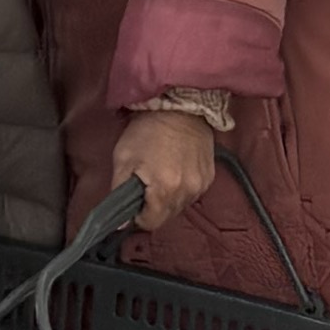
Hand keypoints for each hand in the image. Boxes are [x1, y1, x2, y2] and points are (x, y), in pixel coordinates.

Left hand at [112, 105, 225, 221]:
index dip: (138, 216)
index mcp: (164, 189)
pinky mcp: (209, 177)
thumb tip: (122, 222)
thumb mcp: (123, 159)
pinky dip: (182, 189)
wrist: (180, 106)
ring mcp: (201, 185)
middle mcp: (186, 191)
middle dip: (152, 208)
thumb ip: (120, 193)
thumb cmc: (147, 130)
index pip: (150, 223)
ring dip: (168, 199)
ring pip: (180, 206)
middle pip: (166, 217)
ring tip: (161, 175)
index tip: (133, 203)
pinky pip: (192, 194)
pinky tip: (175, 170)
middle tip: (145, 186)